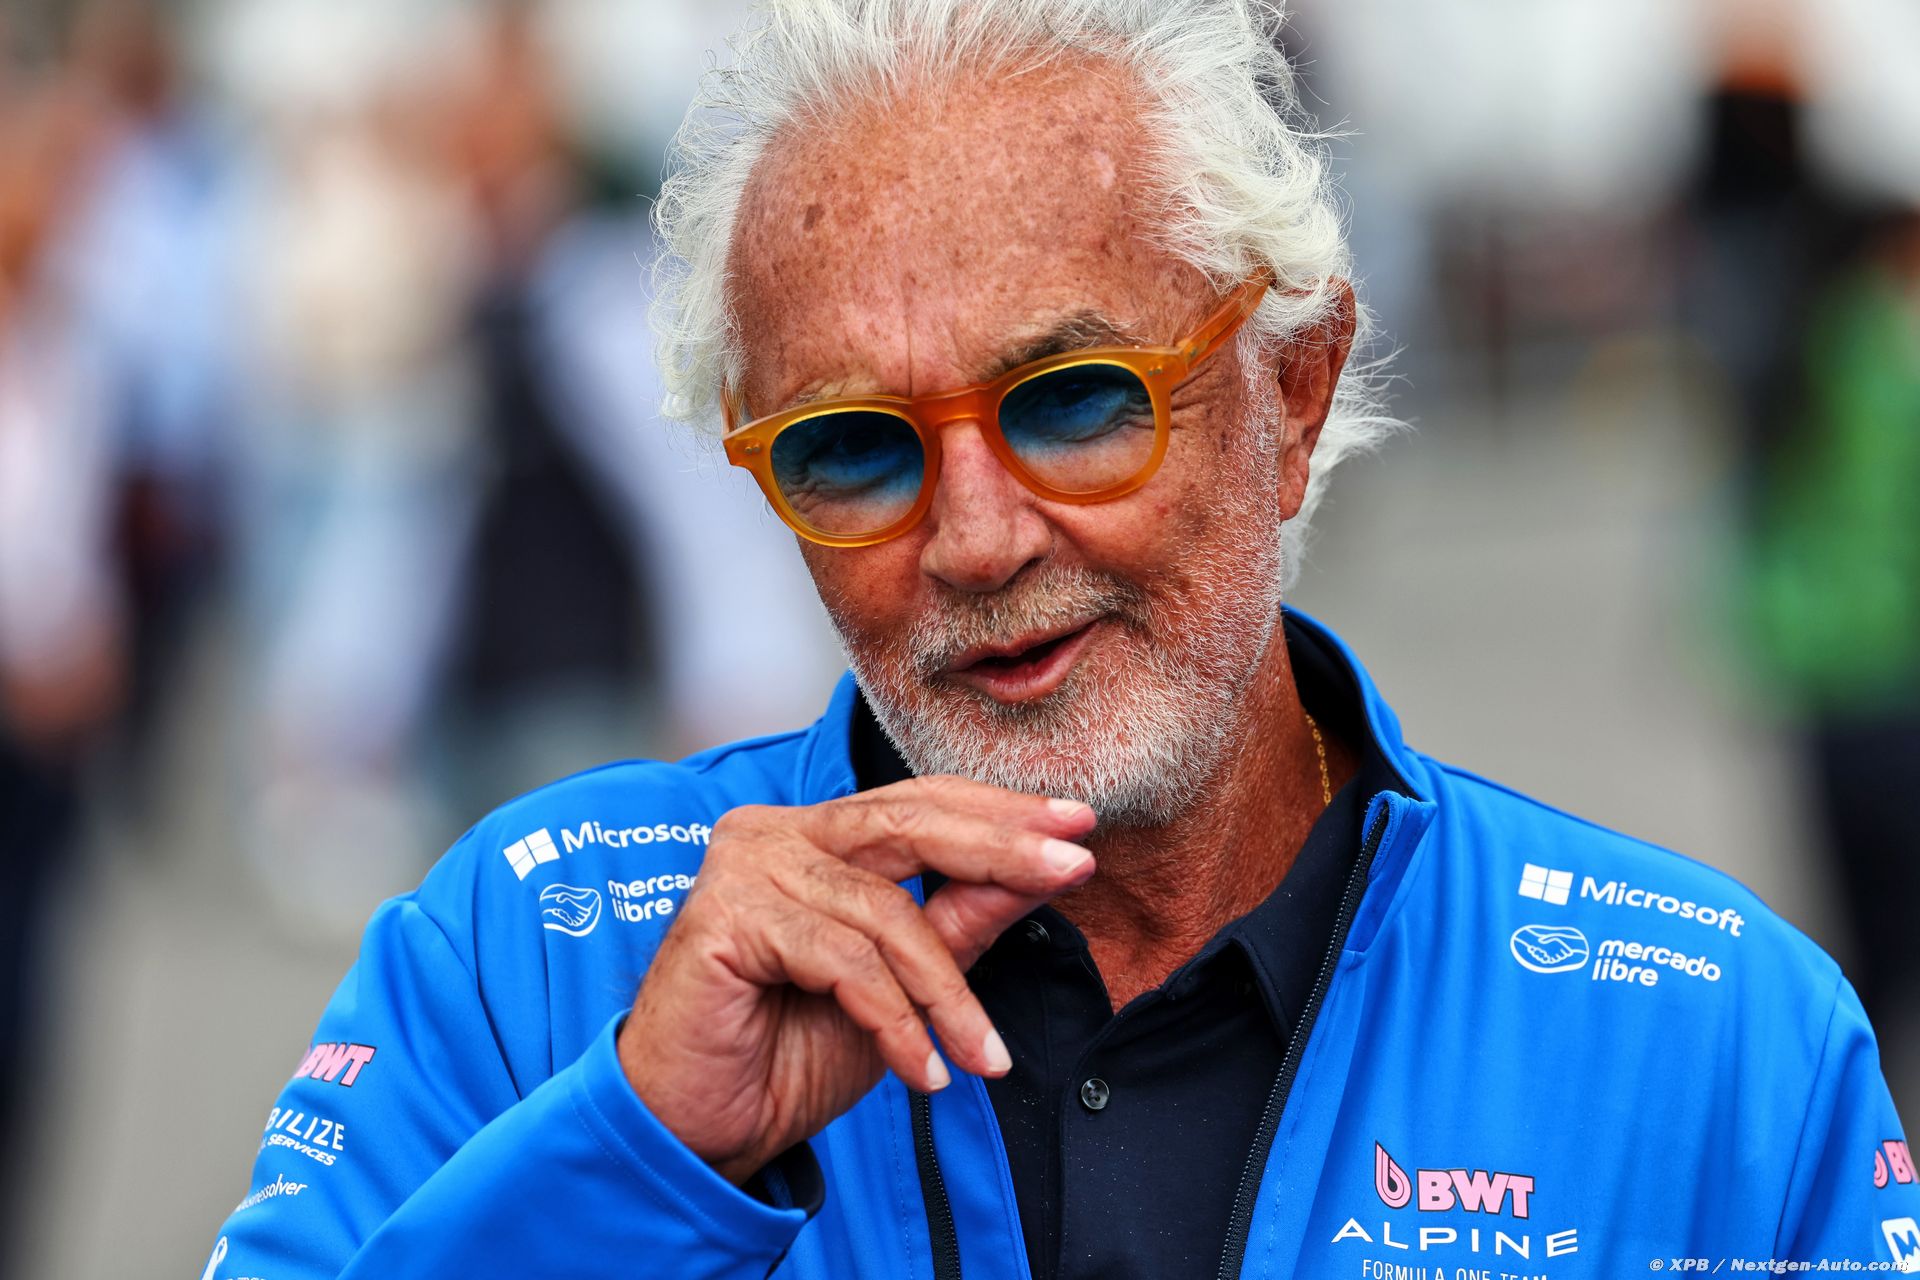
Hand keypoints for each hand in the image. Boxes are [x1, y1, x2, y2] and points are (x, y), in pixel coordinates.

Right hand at [617, 776, 1097, 1183]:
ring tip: (985, 1056)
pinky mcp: (725, 914)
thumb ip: (960, 921)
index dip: (1001, 814)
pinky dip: (896, 1022)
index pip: (921, 803)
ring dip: (948, 995)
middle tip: (1074, 866)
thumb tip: (1043, 868)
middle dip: (1001, 848)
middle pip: (908, 823)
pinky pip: (843, 960)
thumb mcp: (904, 988)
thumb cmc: (791, 1053)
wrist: (701, 1129)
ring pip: (884, 912)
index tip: (1080, 827)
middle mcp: (776, 832)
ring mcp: (745, 866)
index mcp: (816, 835)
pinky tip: (924, 1072)